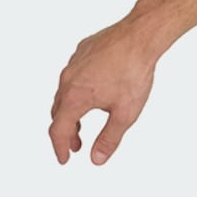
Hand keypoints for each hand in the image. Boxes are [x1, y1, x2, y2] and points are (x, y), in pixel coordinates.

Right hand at [48, 17, 160, 164]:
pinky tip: (93, 94)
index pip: (58, 130)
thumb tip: (96, 159)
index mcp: (74, 98)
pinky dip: (76, 92)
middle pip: (58, 113)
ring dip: (70, 112)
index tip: (64, 159)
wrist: (139, 37)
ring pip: (63, 94)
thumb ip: (109, 139)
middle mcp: (67, 80)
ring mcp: (72, 64)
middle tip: (76, 146)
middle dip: (66, 132)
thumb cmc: (134, 73)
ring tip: (82, 123)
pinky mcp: (81, 52)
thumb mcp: (125, 114)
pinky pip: (72, 76)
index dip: (59, 148)